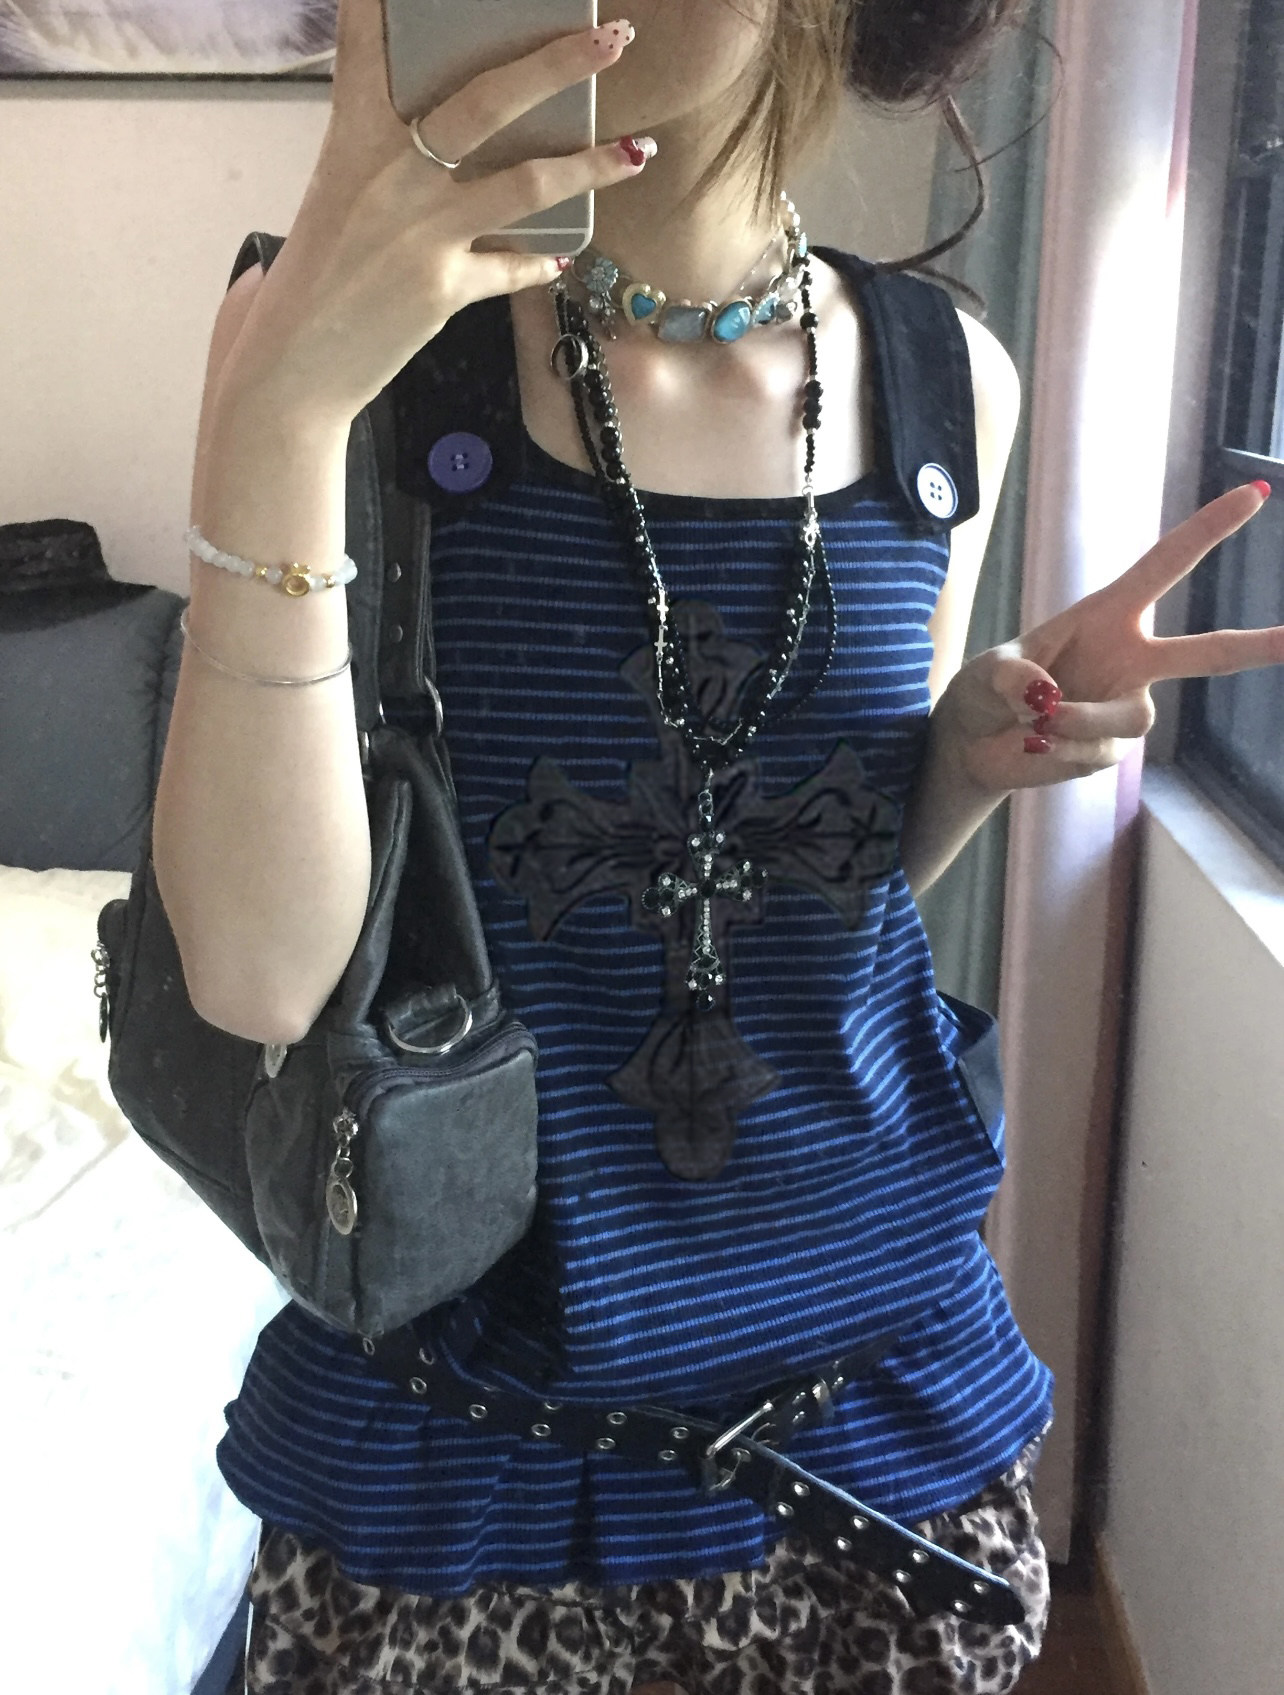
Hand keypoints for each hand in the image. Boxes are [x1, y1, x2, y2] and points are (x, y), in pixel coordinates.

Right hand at [219, 0, 648, 427]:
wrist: (291, 371)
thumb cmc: (310, 280)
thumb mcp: (336, 197)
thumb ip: (387, 160)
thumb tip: (446, 141)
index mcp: (352, 138)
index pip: (371, 44)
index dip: (390, 2)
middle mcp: (391, 174)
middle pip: (487, 101)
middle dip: (557, 63)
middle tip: (613, 36)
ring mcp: (422, 232)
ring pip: (526, 183)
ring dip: (591, 166)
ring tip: (637, 151)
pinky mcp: (444, 289)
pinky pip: (511, 267)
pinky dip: (536, 264)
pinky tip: (559, 259)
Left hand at [935, 483, 1279, 794]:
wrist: (974, 744)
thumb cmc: (987, 690)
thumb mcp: (989, 669)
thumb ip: (1013, 675)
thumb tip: (1046, 698)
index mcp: (1109, 614)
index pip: (1166, 565)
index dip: (1208, 530)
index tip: (1255, 492)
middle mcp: (1131, 659)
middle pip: (1204, 654)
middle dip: (1255, 647)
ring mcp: (1126, 707)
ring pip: (1129, 717)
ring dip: (1076, 720)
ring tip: (1034, 722)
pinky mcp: (1112, 751)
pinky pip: (1096, 752)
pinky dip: (1056, 750)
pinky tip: (1034, 745)